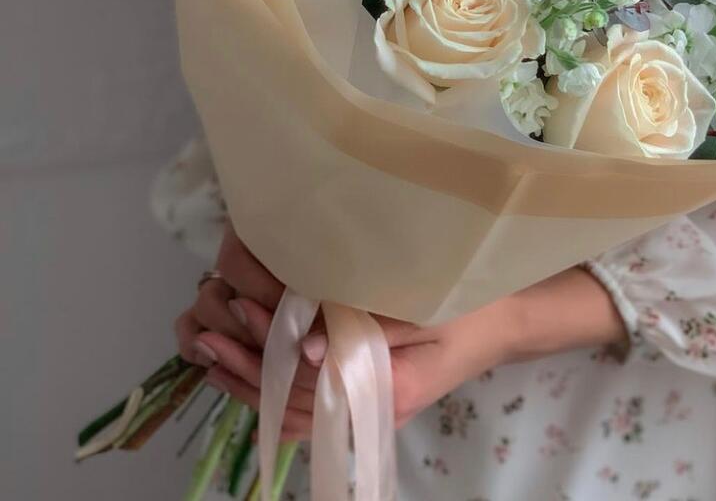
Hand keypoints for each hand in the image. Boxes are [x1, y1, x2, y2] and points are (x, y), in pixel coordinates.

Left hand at [175, 225, 626, 438]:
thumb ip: (371, 330)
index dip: (265, 358)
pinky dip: (272, 387)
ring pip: (293, 410)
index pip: (305, 389)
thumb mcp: (429, 312)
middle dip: (243, 371)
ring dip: (248, 381)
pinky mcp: (367, 390)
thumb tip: (308, 349)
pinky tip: (248, 361)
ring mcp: (366, 403)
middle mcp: (368, 407)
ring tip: (208, 348)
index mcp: (383, 391)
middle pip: (290, 406)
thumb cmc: (473, 308)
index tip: (233, 319)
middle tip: (202, 334)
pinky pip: (308, 403)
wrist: (508, 320)